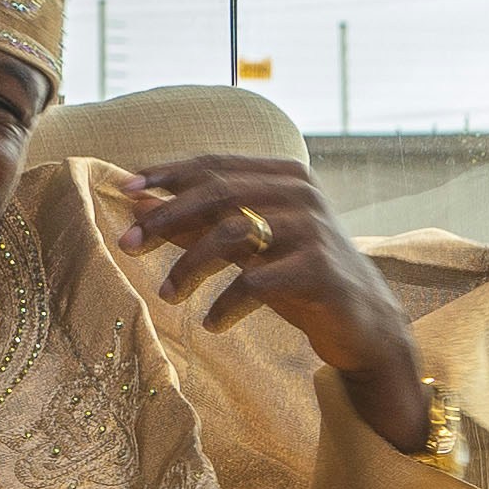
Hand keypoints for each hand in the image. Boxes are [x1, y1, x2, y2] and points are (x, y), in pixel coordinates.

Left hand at [109, 153, 435, 459]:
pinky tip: (212, 323)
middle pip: (217, 192)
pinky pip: (256, 282)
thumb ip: (200, 221)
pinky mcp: (319, 269)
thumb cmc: (297, 277)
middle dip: (165, 217)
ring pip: (232, 233)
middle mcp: (301, 194)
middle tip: (127, 243)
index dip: (166, 174)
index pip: (214, 165)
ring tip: (167, 294)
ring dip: (189, 266)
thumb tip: (139, 202)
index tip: (124, 191)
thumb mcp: (248, 246)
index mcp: (285, 176)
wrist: (363, 322)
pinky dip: (225, 304)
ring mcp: (313, 229)